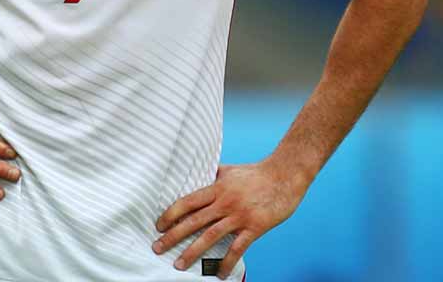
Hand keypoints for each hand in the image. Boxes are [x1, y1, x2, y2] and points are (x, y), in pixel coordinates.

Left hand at [153, 160, 306, 277]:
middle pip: (194, 221)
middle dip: (173, 235)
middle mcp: (225, 202)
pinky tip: (219, 274)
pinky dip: (227, 262)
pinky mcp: (254, 227)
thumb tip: (198, 176)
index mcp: (217, 188)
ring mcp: (239, 215)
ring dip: (192, 252)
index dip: (171, 214)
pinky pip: (237, 248)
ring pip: (210, 236)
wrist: (285, 175)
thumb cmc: (257, 173)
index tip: (158, 225)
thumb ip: (213, 176)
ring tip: (179, 265)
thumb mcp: (230, 170)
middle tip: (157, 247)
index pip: (188, 202)